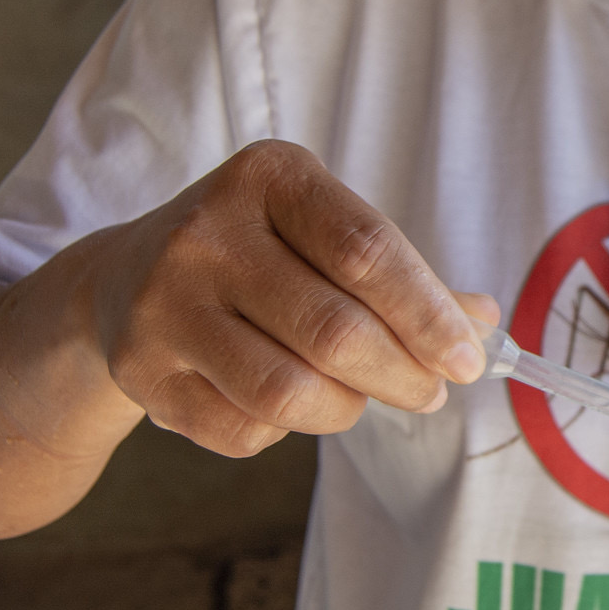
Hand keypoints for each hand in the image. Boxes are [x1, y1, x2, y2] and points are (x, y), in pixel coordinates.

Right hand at [80, 139, 495, 455]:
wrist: (124, 278)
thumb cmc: (258, 254)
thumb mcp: (323, 233)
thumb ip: (403, 274)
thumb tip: (485, 322)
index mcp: (268, 178)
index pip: (368, 251)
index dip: (428, 314)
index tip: (467, 360)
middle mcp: (205, 233)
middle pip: (334, 332)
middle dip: (402, 374)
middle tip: (430, 391)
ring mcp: (163, 304)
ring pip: (288, 393)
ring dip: (348, 409)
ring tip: (361, 397)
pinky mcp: (140, 371)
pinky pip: (243, 430)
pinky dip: (286, 431)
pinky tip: (290, 404)